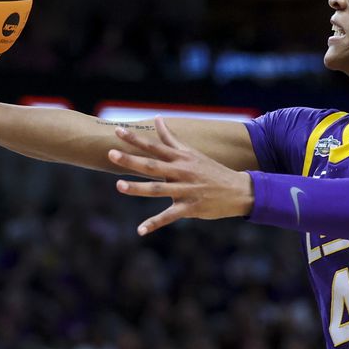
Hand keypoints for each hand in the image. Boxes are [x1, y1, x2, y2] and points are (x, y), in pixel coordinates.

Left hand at [109, 117, 253, 234]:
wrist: (238, 190)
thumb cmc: (211, 170)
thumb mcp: (192, 153)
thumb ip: (171, 138)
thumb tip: (158, 118)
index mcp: (180, 158)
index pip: (154, 146)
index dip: (135, 139)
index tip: (117, 131)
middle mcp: (181, 172)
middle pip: (152, 165)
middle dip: (131, 160)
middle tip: (110, 154)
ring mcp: (185, 190)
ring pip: (158, 189)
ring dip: (138, 188)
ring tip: (118, 185)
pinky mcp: (190, 208)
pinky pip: (169, 216)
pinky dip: (154, 223)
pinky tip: (140, 230)